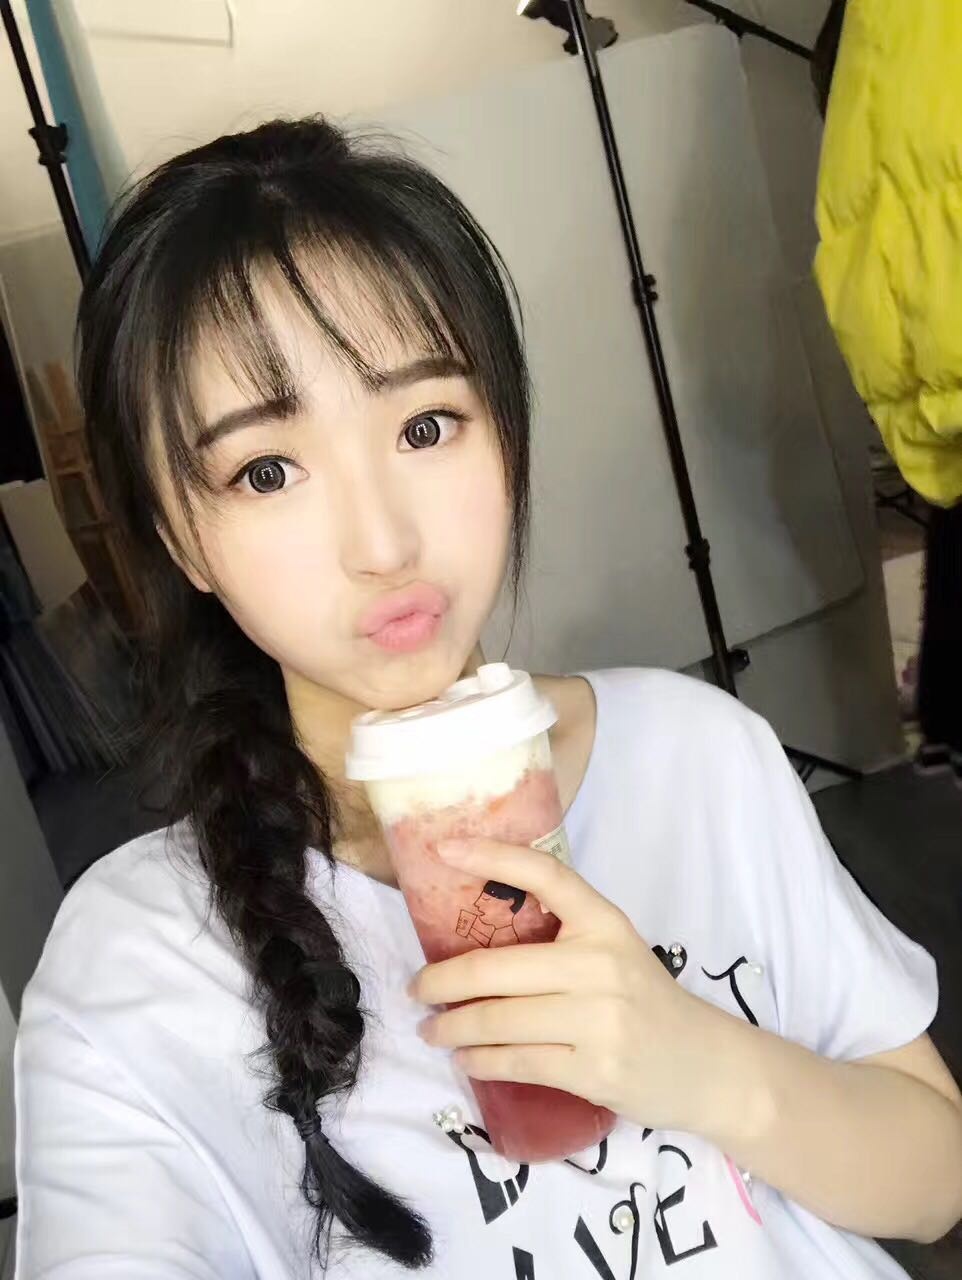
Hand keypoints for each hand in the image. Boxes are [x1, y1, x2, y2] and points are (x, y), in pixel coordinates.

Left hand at [409, 838, 728, 1133]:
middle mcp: (600, 964)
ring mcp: (598, 1020)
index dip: (493, 856)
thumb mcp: (614, 948)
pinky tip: (465, 1058)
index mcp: (604, 922)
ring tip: (431, 1028)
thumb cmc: (645, 1000)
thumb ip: (561, 935)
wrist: (706, 1064)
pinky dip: (480, 1061)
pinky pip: (518, 1062)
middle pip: (498, 966)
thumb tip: (474, 934)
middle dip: (442, 980)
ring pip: (499, 1020)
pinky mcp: (594, 1070)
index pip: (546, 874)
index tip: (445, 849)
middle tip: (416, 988)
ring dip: (452, 1026)